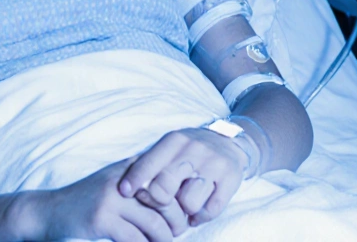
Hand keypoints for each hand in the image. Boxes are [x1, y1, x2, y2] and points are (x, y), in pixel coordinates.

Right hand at [34, 158, 188, 241]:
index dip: (182, 201)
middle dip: (178, 223)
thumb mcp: (115, 183)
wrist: (48, 211)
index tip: (185, 215)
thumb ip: (142, 184)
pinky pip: (135, 240)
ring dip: (164, 240)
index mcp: (130, 166)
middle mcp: (122, 178)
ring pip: (155, 224)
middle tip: (178, 234)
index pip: (170, 180)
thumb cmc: (88, 201)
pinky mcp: (101, 219)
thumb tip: (181, 201)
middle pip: (167, 202)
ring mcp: (111, 198)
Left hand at [117, 128, 246, 224]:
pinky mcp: (231, 179)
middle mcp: (194, 150)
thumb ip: (150, 163)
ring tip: (183, 205)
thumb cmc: (190, 149)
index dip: (135, 180)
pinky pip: (210, 210)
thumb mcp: (170, 147)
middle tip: (160, 205)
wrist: (230, 142)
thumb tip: (125, 188)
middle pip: (166, 186)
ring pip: (189, 203)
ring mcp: (214, 164)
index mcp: (175, 141)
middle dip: (159, 202)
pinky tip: (198, 210)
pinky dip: (201, 216)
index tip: (125, 193)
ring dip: (184, 211)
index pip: (149, 163)